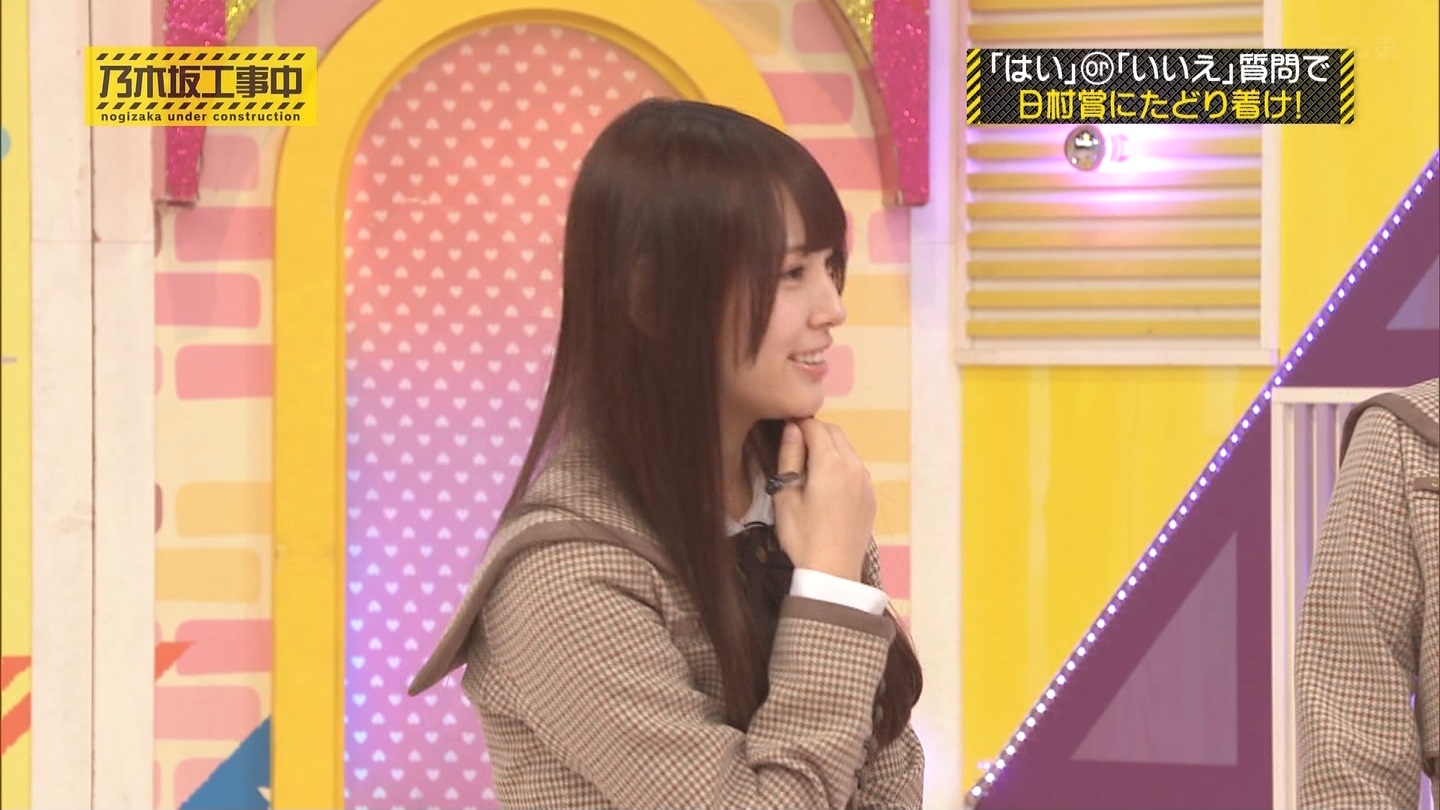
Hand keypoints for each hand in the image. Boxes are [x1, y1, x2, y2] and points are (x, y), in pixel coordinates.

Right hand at [770, 419, 874, 581]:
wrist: (832, 572)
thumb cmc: (802, 535)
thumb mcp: (785, 496)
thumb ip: (789, 457)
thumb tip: (792, 428)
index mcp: (830, 463)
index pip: (815, 426)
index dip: (798, 423)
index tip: (785, 429)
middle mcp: (854, 466)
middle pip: (835, 432)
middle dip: (815, 432)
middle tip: (795, 448)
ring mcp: (866, 482)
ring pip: (848, 449)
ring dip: (830, 448)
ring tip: (809, 468)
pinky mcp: (871, 496)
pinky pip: (856, 468)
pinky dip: (841, 465)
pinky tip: (827, 486)